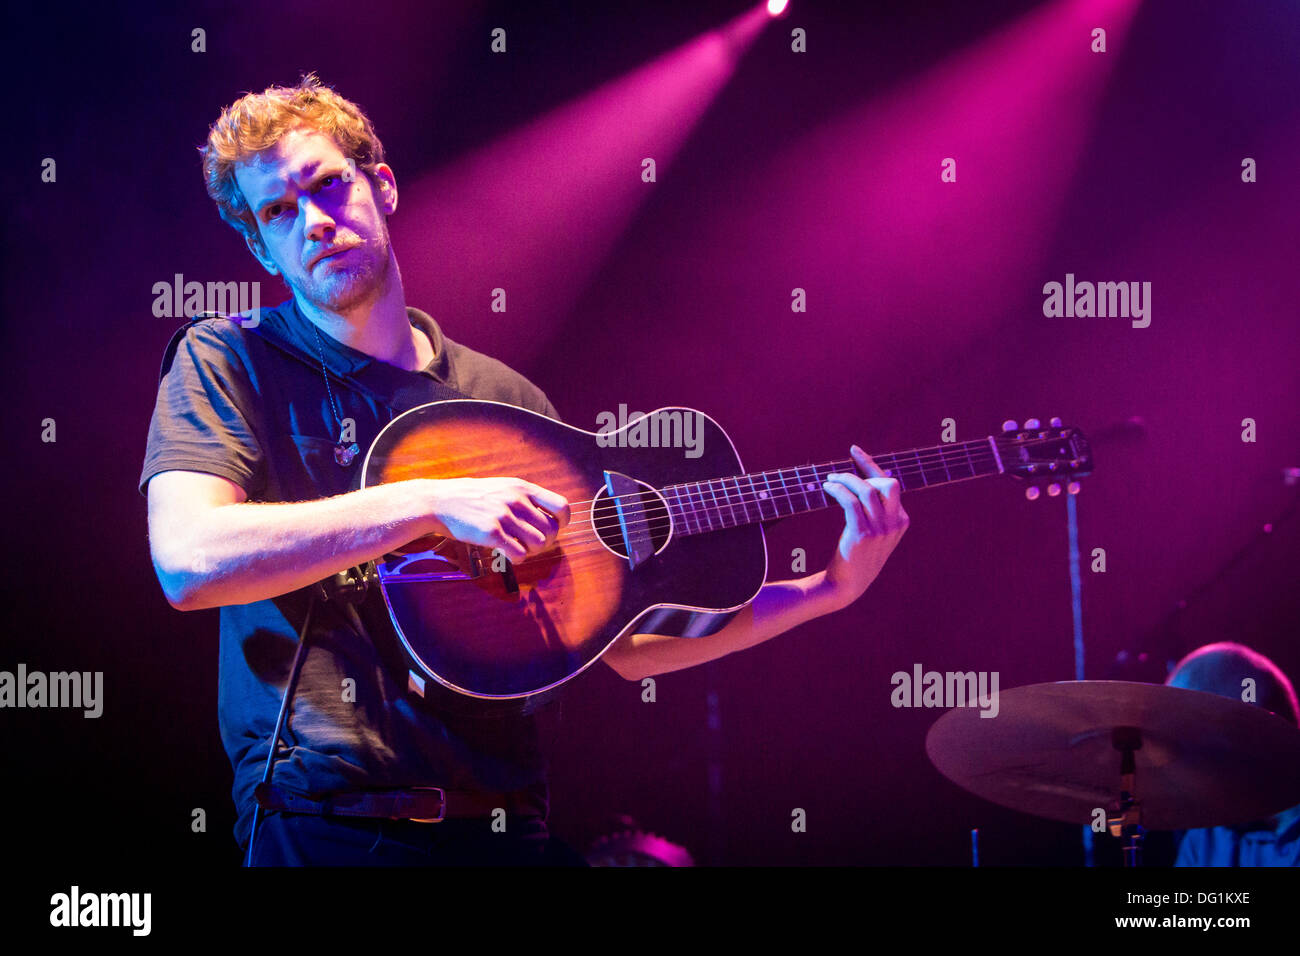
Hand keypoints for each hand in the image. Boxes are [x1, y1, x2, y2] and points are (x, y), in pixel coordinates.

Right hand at [425, 477, 569, 561]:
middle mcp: (517, 500)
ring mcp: (504, 516)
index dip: (563, 522)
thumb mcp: (503, 486)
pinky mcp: (492, 533)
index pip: (562, 506)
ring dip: (532, 551)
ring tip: (518, 548)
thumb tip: (550, 515)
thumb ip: (525, 498)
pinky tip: (507, 554)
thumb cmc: (473, 497)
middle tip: (530, 543)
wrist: (440, 502)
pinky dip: (518, 559)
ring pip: (539, 544)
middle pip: (552, 531)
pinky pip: (520, 555)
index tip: (554, 528)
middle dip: (546, 542)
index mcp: (522, 488)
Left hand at [820, 445, 908, 609]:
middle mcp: (895, 524)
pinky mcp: (862, 534)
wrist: (847, 585)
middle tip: (840, 474)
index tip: (854, 451)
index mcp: (902, 521)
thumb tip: (871, 477)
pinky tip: (827, 488)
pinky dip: (838, 490)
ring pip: (867, 490)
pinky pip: (850, 502)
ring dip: (846, 479)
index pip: (891, 484)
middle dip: (863, 472)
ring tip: (830, 480)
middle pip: (888, 483)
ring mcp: (881, 530)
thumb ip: (878, 509)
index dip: (871, 464)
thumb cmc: (857, 556)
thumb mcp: (876, 532)